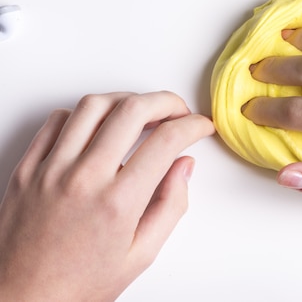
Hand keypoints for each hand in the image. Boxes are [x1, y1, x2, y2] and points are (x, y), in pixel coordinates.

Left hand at [0, 91, 213, 300]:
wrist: (21, 300)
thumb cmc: (78, 284)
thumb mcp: (141, 254)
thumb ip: (170, 206)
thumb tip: (183, 167)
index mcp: (119, 202)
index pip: (166, 140)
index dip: (193, 126)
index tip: (199, 127)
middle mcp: (84, 178)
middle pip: (133, 110)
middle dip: (166, 101)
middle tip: (177, 111)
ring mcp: (51, 169)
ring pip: (93, 106)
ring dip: (126, 100)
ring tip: (141, 112)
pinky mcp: (27, 168)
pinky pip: (56, 121)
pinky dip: (84, 114)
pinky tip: (98, 126)